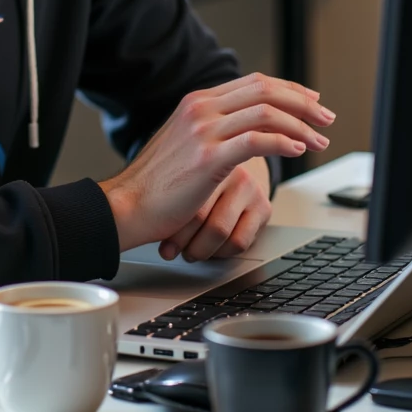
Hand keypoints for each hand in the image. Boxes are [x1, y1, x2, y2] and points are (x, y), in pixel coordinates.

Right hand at [99, 73, 333, 254]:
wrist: (127, 204)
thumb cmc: (156, 183)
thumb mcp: (183, 142)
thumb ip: (211, 129)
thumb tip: (245, 130)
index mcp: (197, 102)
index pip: (254, 82)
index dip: (290, 90)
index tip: (312, 102)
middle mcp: (201, 109)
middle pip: (265, 90)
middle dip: (303, 103)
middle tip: (325, 119)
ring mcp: (204, 131)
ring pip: (266, 112)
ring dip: (301, 125)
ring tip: (318, 140)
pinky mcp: (208, 157)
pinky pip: (257, 140)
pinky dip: (283, 142)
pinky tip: (296, 150)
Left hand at [156, 157, 270, 262]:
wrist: (230, 165)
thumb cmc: (194, 180)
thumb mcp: (179, 180)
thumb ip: (165, 198)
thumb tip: (146, 233)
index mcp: (205, 159)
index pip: (185, 204)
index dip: (172, 231)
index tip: (163, 245)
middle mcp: (232, 172)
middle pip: (200, 218)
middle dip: (183, 242)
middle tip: (172, 250)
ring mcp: (250, 188)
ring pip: (221, 233)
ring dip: (201, 250)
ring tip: (190, 250)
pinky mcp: (264, 207)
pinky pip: (240, 242)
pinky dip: (222, 252)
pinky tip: (213, 248)